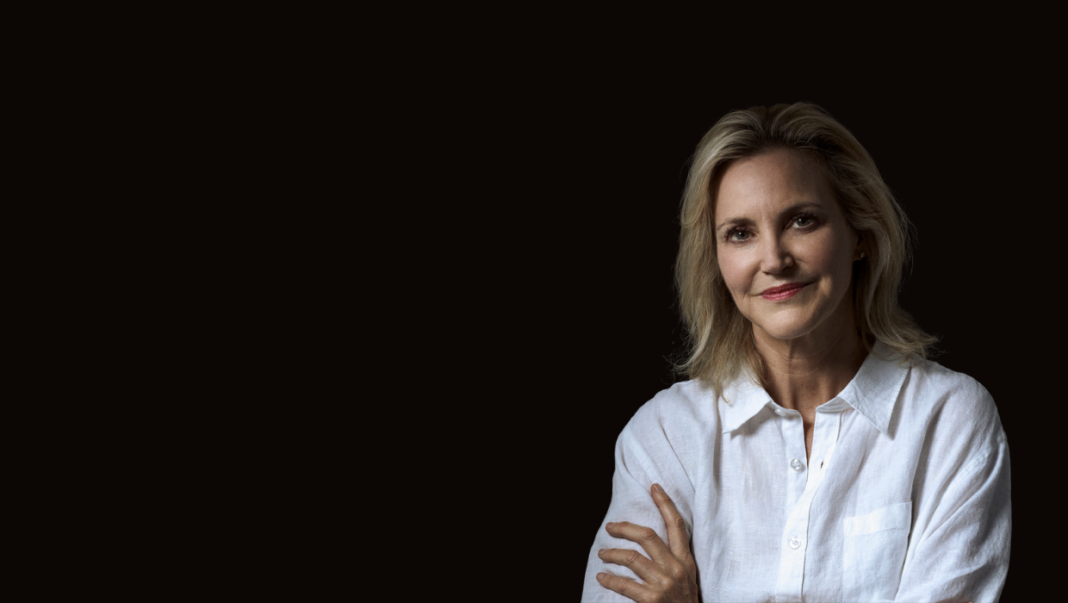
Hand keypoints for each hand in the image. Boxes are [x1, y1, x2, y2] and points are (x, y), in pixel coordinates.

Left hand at [595, 483, 698, 602]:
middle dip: (625, 528)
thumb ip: (673, 561)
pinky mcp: (652, 599)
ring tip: (602, 554)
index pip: (677, 525)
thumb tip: (650, 542)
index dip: (665, 503)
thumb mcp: (687, 579)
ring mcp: (664, 584)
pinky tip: (602, 577)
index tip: (654, 487)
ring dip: (612, 553)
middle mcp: (676, 569)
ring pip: (631, 557)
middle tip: (610, 526)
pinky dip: (609, 579)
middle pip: (648, 535)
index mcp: (686, 561)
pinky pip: (624, 583)